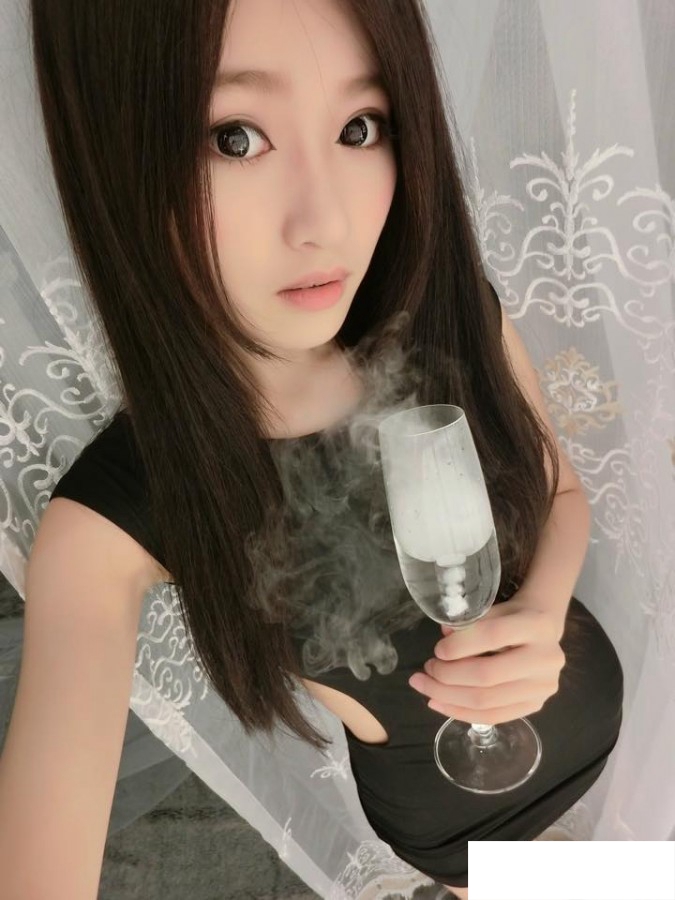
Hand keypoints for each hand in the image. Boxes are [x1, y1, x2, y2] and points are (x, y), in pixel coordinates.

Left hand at [408, 595, 565, 724]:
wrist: (543, 632)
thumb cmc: (513, 616)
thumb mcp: (494, 608)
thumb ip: (470, 622)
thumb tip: (444, 636)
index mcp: (536, 626)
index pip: (493, 636)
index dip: (459, 645)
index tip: (437, 650)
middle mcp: (546, 659)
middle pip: (487, 675)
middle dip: (447, 676)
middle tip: (425, 671)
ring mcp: (543, 687)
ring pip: (487, 701)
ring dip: (448, 697)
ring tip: (426, 687)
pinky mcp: (536, 705)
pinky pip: (493, 716)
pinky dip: (461, 712)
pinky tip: (439, 703)